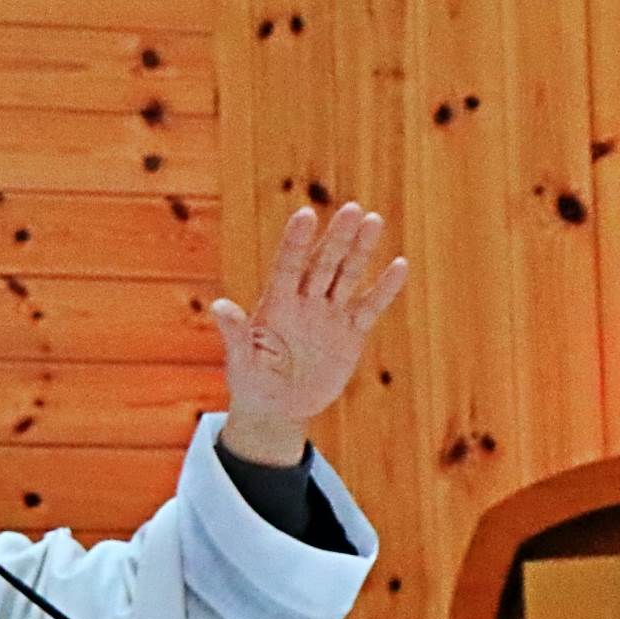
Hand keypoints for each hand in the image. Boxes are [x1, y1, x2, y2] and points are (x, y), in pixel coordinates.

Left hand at [210, 200, 408, 464]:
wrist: (277, 409)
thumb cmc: (252, 381)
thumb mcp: (241, 360)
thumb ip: (236, 333)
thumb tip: (220, 307)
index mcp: (276, 304)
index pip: (288, 266)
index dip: (296, 242)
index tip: (306, 214)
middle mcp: (305, 302)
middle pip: (323, 264)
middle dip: (337, 238)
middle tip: (353, 209)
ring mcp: (329, 315)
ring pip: (348, 276)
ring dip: (361, 251)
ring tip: (373, 220)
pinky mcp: (351, 333)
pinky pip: (370, 307)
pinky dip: (385, 290)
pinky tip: (399, 265)